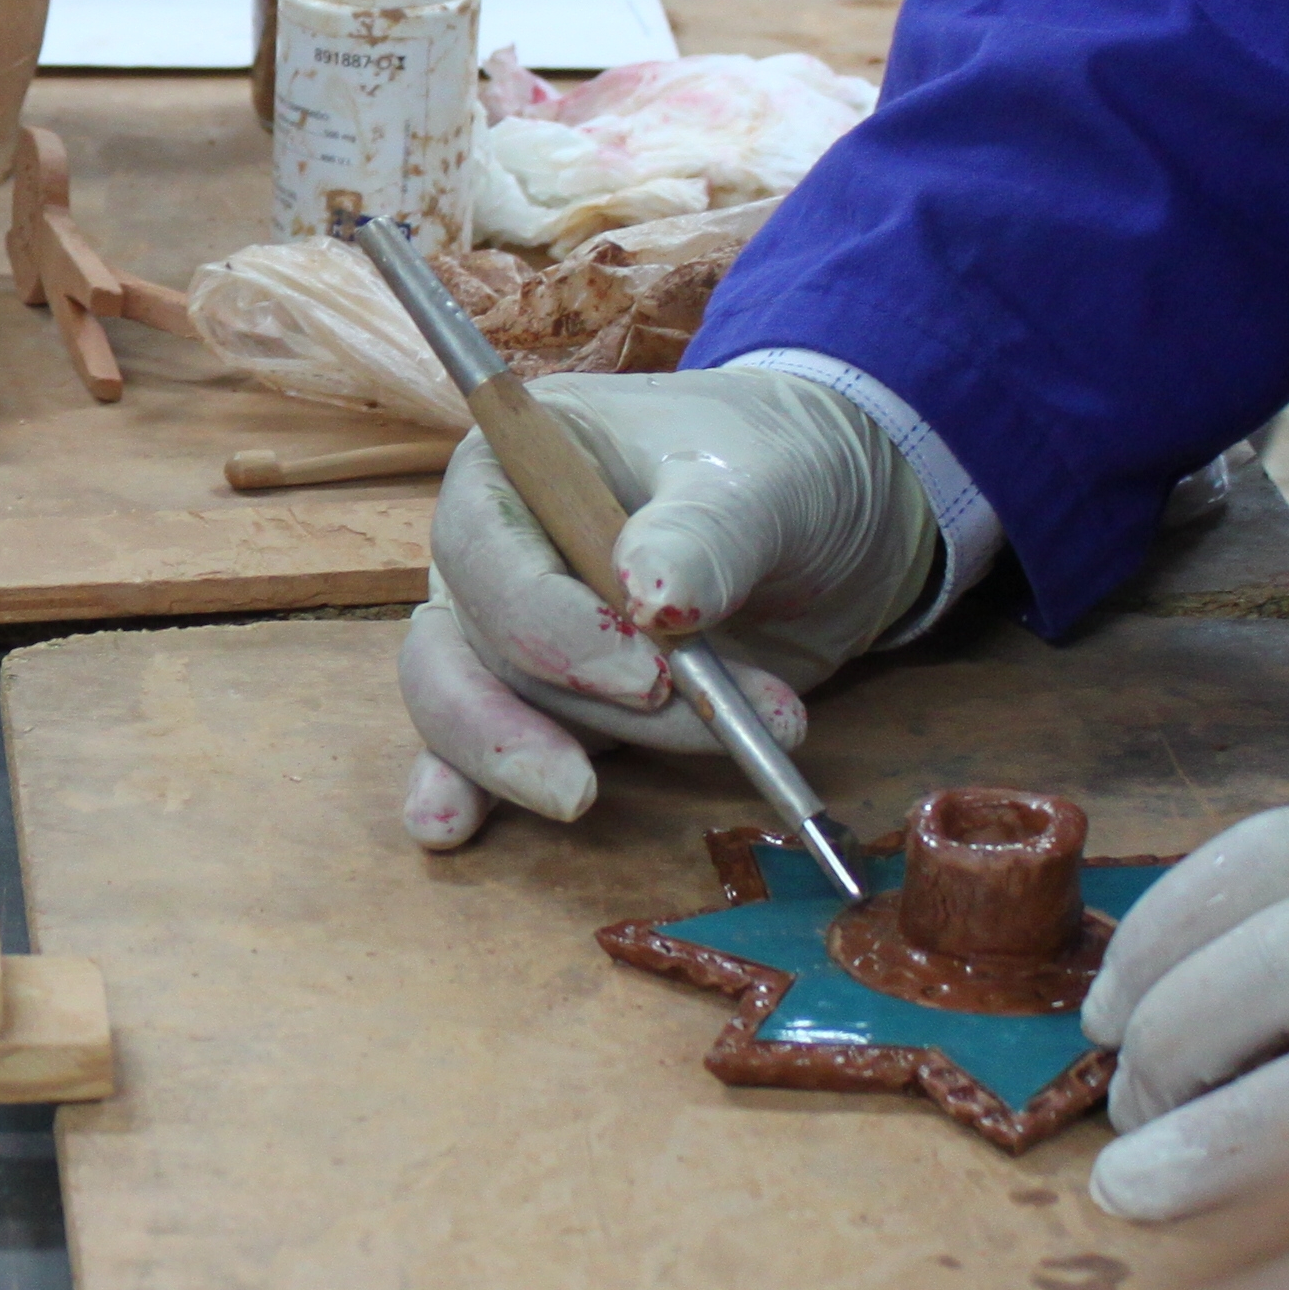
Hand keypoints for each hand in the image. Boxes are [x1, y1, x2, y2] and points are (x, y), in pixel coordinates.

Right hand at [399, 367, 940, 845]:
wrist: (839, 527)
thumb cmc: (784, 470)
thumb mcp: (765, 484)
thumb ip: (709, 533)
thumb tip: (651, 597)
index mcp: (521, 463)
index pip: (485, 547)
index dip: (545, 622)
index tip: (647, 677)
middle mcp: (498, 549)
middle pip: (468, 642)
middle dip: (521, 722)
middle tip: (584, 787)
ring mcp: (519, 633)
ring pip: (486, 707)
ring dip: (565, 756)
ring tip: (675, 768)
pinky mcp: (559, 704)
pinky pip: (491, 750)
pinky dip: (471, 788)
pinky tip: (449, 826)